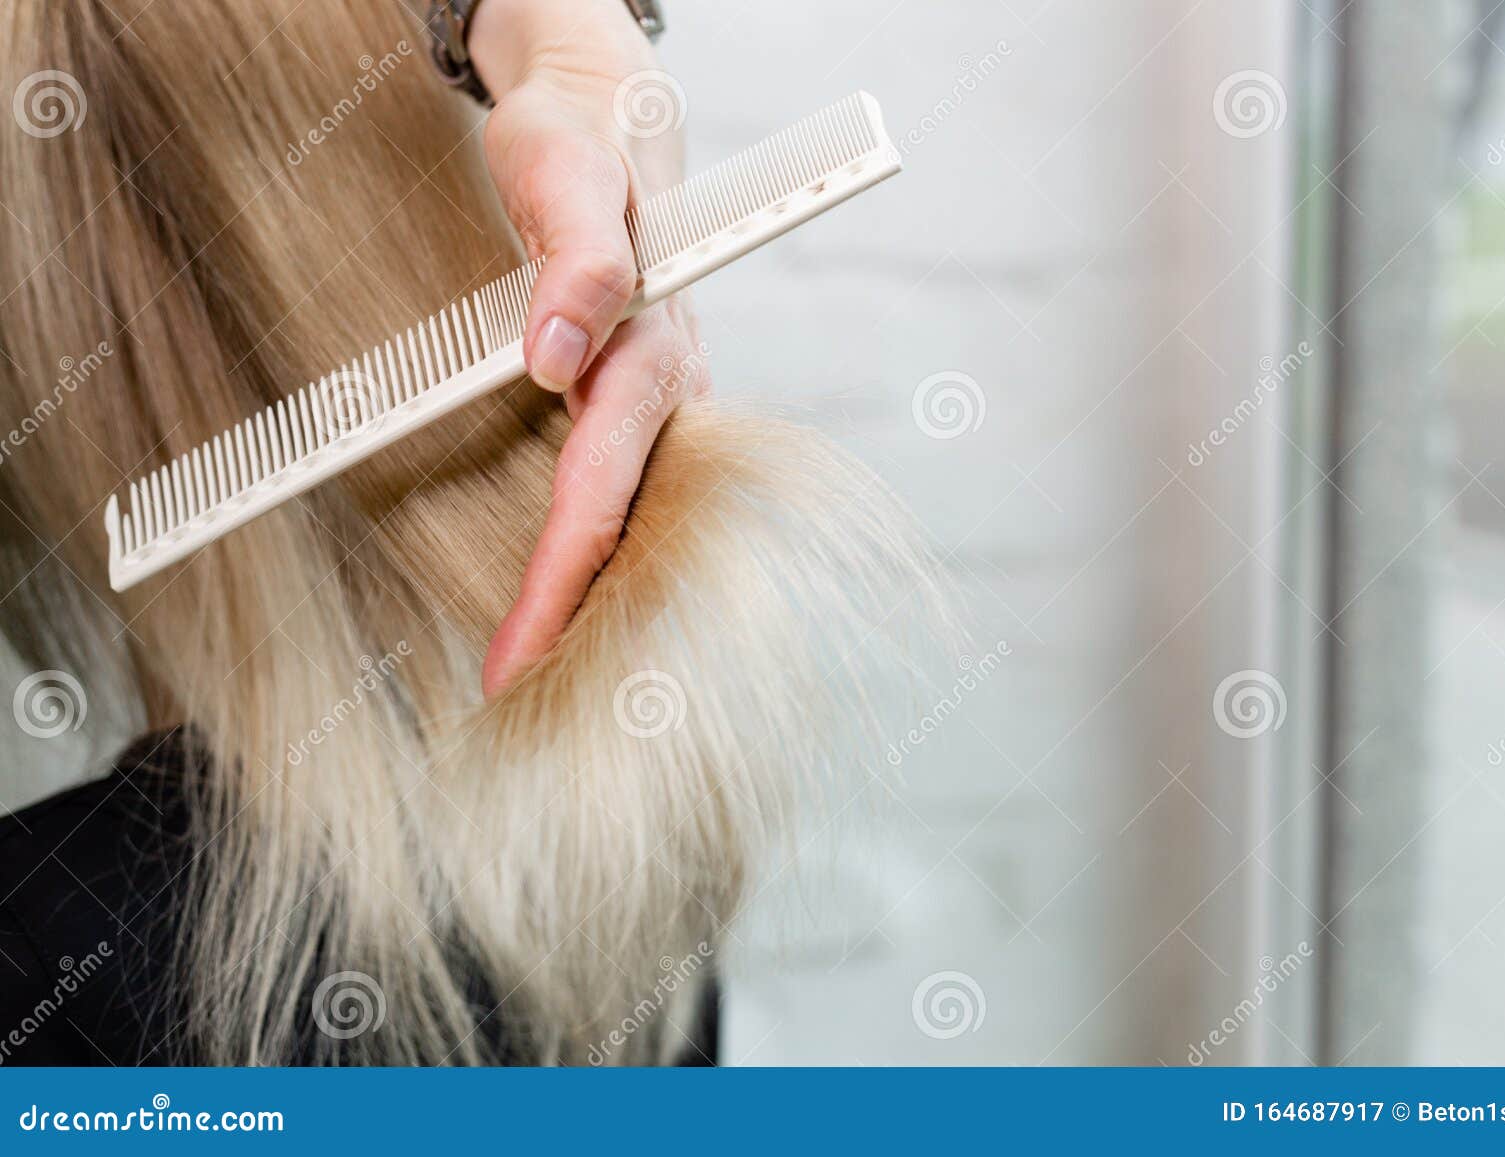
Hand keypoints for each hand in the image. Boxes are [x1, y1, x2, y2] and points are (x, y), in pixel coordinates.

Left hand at [466, 0, 706, 697]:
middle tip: (512, 706)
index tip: (509, 667)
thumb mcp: (566, 174)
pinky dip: (590, 555)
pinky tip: (556, 595)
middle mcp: (672, 397)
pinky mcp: (642, 410)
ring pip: (634, 525)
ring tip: (533, 676)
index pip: (600, 496)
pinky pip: (621, 496)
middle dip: (574, 626)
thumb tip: (552, 357)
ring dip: (586, 602)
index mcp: (655, 358)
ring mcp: (662, 408)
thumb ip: (574, 263)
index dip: (555, 588)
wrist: (611, 122)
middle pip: (628, 536)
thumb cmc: (581, 141)